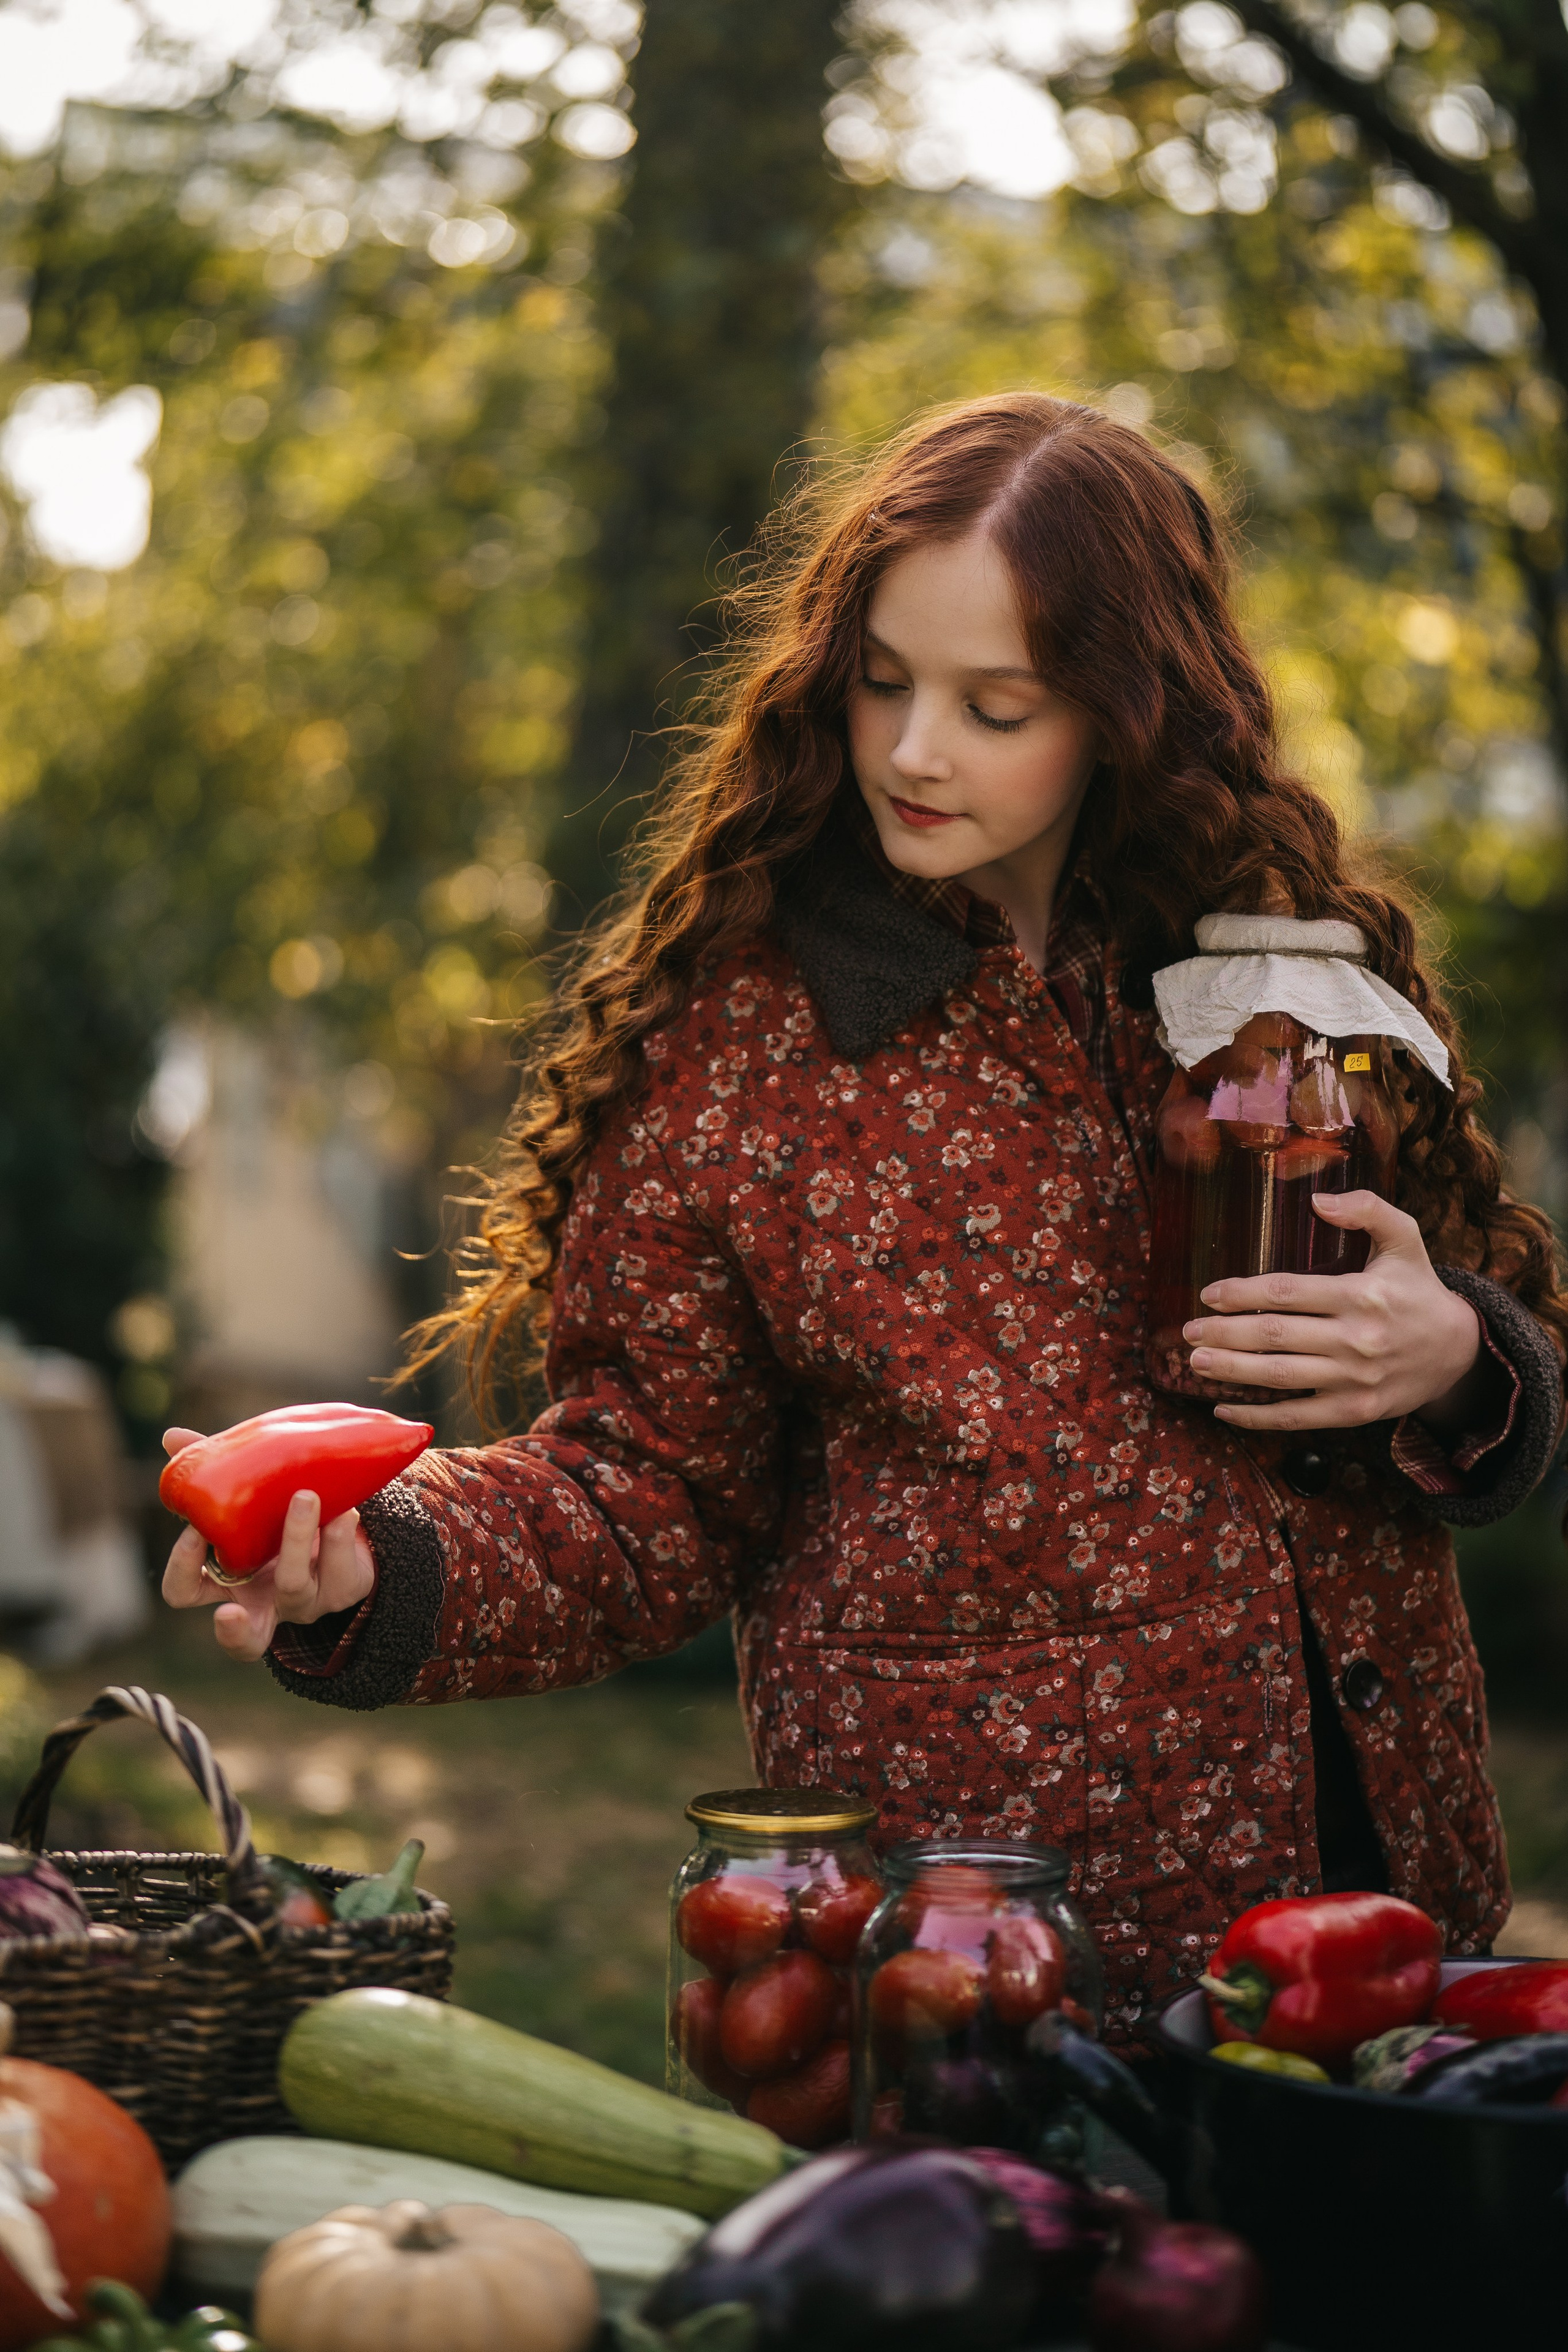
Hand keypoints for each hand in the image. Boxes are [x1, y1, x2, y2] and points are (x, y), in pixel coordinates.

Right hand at [160, 1426, 375, 1662]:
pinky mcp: (345, 1589)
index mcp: (228, 1582)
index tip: (194, 1534)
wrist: (348, 1525)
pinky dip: (341, 1536)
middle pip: (245, 1640)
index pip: (184, 1594)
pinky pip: (342, 1569)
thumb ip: (212, 1470)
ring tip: (306, 1495)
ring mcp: (305, 1601)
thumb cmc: (282, 1516)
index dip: (183, 1572)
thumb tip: (171, 1437)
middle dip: (235, 1627)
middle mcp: (264, 1603)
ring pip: (295, 1585)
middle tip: (233, 1585)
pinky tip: (346, 1509)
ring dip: (296, 1538)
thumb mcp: (248, 1499)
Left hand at [1182, 1192, 1484, 1433]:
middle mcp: (1356, 1339)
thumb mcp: (1404, 1239)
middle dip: (1225, 1335)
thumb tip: (1316, 1200)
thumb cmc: (1418, 1289)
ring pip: (1280, 1377)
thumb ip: (1367, 1209)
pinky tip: (1224, 1410)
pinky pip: (1298, 1417)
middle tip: (1188, 1332)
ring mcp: (1354, 1380)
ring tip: (1195, 1364)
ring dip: (1232, 1373)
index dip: (1242, 1293)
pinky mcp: (1354, 1411)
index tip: (1209, 1294)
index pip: (1287, 1293)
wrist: (1459, 1351)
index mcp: (1362, 1295)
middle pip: (1275, 1336)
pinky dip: (1258, 1417)